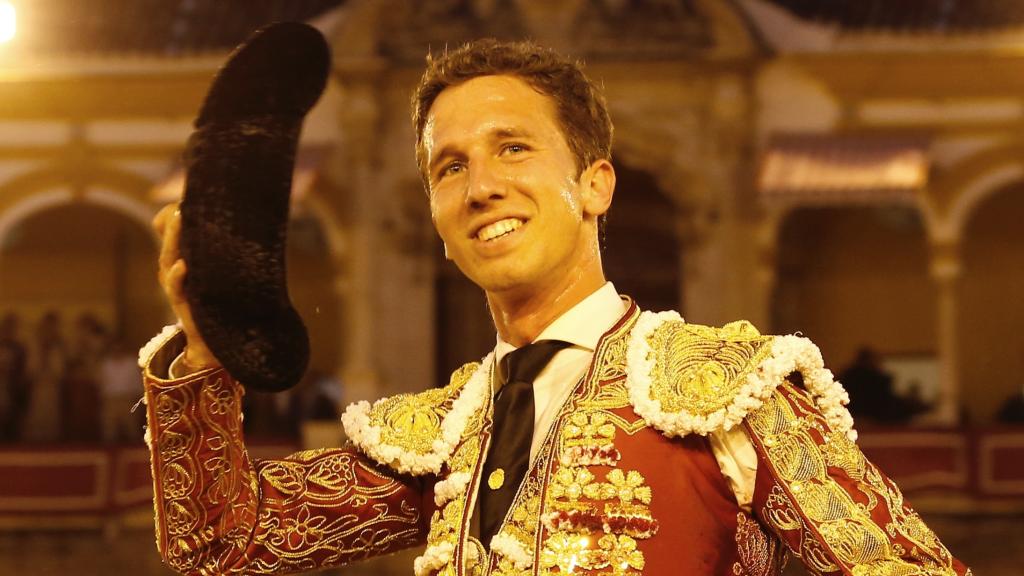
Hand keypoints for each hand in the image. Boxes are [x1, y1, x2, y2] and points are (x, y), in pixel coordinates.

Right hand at [153, 203, 219, 369]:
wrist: (224, 340)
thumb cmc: (227, 302)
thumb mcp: (224, 273)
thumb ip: (225, 251)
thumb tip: (246, 221)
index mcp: (184, 261)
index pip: (170, 234)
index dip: (171, 217)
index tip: (182, 201)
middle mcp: (177, 273)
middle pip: (169, 242)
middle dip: (173, 221)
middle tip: (181, 203)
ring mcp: (178, 289)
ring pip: (168, 260)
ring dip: (172, 239)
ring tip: (179, 218)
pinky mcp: (185, 306)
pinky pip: (175, 289)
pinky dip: (177, 276)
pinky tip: (183, 265)